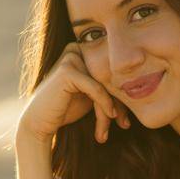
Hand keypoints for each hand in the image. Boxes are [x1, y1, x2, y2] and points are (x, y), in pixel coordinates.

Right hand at [17, 42, 134, 145]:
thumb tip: (139, 86)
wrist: (40, 122)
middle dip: (119, 103)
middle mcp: (76, 49)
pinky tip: (110, 117)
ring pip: (104, 84)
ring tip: (110, 129)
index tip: (126, 119)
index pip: (110, 72)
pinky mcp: (68, 70)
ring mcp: (71, 57)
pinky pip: (96, 88)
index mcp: (82, 51)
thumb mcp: (92, 96)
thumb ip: (108, 87)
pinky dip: (104, 104)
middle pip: (108, 77)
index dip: (121, 96)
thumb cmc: (65, 110)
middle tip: (125, 124)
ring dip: (110, 109)